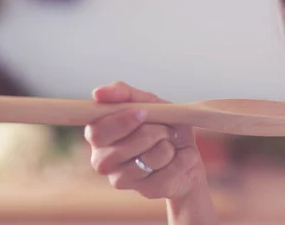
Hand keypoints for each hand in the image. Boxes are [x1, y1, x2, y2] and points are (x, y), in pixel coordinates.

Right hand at [84, 82, 206, 199]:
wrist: (187, 152)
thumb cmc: (163, 125)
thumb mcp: (148, 102)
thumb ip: (123, 93)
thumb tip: (98, 93)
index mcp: (98, 136)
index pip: (97, 132)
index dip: (122, 122)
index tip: (143, 113)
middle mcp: (103, 161)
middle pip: (125, 147)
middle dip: (153, 132)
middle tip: (163, 128)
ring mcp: (122, 180)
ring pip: (149, 158)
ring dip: (167, 144)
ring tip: (168, 143)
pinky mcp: (146, 192)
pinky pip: (167, 171)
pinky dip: (179, 159)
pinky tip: (174, 159)